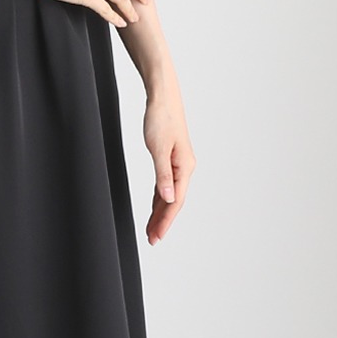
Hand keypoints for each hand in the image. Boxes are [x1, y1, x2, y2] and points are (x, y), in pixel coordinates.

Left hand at [142, 91, 194, 243]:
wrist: (162, 97)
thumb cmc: (161, 119)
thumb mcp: (158, 148)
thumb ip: (162, 174)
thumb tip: (168, 198)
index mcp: (184, 167)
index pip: (175, 201)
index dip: (165, 221)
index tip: (156, 236)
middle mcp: (184, 168)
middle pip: (173, 202)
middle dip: (163, 222)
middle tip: (152, 240)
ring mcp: (178, 164)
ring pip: (169, 195)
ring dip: (160, 213)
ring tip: (151, 230)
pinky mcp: (170, 159)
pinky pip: (164, 185)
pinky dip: (158, 199)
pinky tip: (154, 207)